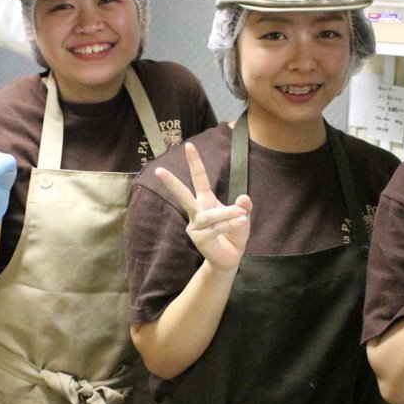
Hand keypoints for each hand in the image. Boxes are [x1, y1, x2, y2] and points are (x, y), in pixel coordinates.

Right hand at [154, 142, 251, 272]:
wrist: (229, 258)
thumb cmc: (233, 235)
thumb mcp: (243, 217)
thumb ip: (243, 206)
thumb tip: (244, 197)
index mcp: (205, 201)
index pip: (199, 179)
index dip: (195, 162)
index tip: (189, 145)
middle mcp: (197, 212)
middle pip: (182, 195)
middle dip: (171, 182)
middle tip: (159, 170)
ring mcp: (196, 226)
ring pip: (210, 215)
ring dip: (227, 214)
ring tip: (242, 215)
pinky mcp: (199, 239)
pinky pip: (216, 228)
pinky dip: (229, 224)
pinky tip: (241, 222)